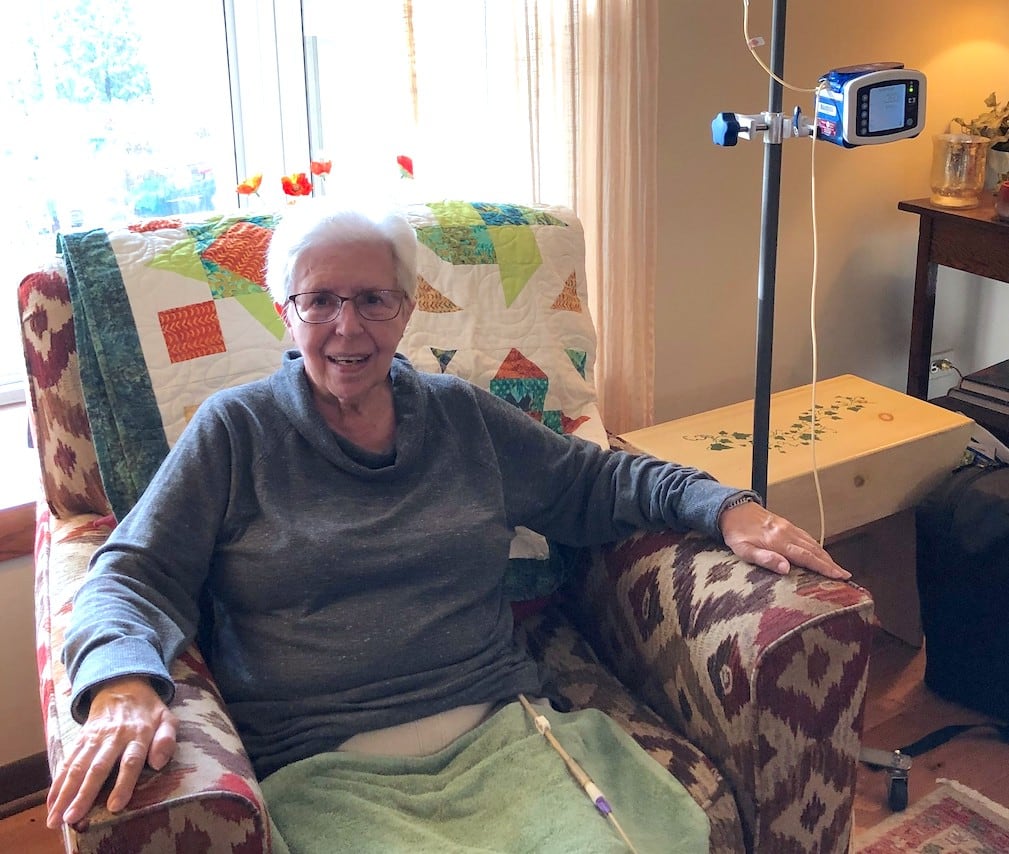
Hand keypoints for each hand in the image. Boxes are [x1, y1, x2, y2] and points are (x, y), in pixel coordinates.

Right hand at [46, 676, 176, 829]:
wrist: (124, 684)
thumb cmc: (149, 710)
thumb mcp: (167, 719)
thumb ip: (167, 740)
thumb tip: (160, 763)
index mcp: (139, 734)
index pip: (131, 761)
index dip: (123, 784)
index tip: (114, 806)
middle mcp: (114, 736)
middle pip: (98, 767)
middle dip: (85, 794)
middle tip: (74, 817)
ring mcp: (95, 737)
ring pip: (78, 766)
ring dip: (66, 793)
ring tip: (56, 818)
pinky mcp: (81, 738)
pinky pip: (68, 760)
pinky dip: (58, 782)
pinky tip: (51, 802)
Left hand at [719, 500, 850, 579]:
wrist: (731, 509)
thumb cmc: (736, 534)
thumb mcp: (744, 550)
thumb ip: (765, 559)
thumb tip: (786, 569)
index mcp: (778, 541)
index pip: (806, 556)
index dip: (824, 567)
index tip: (839, 576)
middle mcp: (786, 533)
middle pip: (814, 550)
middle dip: (831, 564)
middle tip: (846, 576)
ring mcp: (787, 527)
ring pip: (812, 542)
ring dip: (826, 556)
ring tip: (837, 568)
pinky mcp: (786, 524)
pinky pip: (806, 536)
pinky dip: (816, 546)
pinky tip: (819, 553)